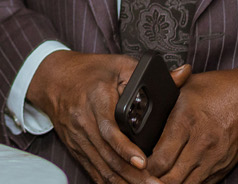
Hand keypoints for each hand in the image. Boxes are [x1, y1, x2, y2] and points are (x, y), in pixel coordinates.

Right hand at [27, 51, 155, 182]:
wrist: (52, 79)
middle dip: (133, 176)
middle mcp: (84, 122)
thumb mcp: (119, 65)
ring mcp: (79, 139)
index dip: (125, 148)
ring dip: (125, 183)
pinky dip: (110, 183)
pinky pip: (94, 171)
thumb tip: (184, 73)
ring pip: (102, 168)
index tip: (143, 162)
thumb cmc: (90, 71)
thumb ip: (150, 74)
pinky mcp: (77, 149)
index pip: (109, 129)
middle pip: (108, 155)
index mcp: (96, 100)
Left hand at [143, 67, 237, 183]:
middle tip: (140, 176)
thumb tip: (138, 105)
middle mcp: (201, 143)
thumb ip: (162, 98)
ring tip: (155, 180)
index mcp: (187, 121)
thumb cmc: (217, 89)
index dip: (144, 165)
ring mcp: (214, 159)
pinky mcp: (224, 167)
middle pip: (171, 177)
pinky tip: (175, 179)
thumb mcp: (186, 86)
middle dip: (152, 179)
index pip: (160, 157)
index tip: (135, 163)